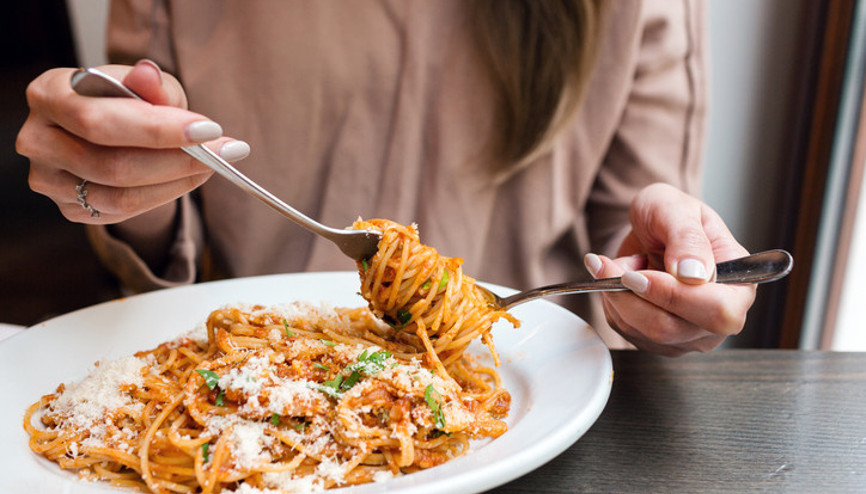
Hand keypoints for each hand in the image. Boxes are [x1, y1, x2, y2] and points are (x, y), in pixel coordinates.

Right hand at [16, 60, 249, 224]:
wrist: (110, 132)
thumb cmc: (124, 100)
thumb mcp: (144, 84)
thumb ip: (151, 85)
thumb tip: (149, 76)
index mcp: (49, 94)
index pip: (100, 120)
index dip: (158, 129)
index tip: (209, 129)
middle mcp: (38, 139)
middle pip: (112, 164)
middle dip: (178, 159)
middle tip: (224, 151)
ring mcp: (50, 179)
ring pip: (121, 194)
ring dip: (177, 181)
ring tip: (213, 164)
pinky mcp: (70, 208)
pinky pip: (123, 210)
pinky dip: (165, 195)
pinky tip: (189, 178)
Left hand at [584, 183, 755, 355]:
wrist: (649, 228)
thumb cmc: (670, 215)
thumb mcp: (676, 209)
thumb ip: (687, 238)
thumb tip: (693, 275)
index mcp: (739, 286)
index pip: (717, 310)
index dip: (674, 296)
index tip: (639, 273)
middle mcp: (718, 318)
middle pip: (671, 328)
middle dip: (633, 296)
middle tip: (610, 265)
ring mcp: (687, 334)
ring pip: (643, 332)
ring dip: (617, 295)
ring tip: (617, 265)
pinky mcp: (658, 340)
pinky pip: (626, 330)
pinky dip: (612, 302)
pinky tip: (619, 280)